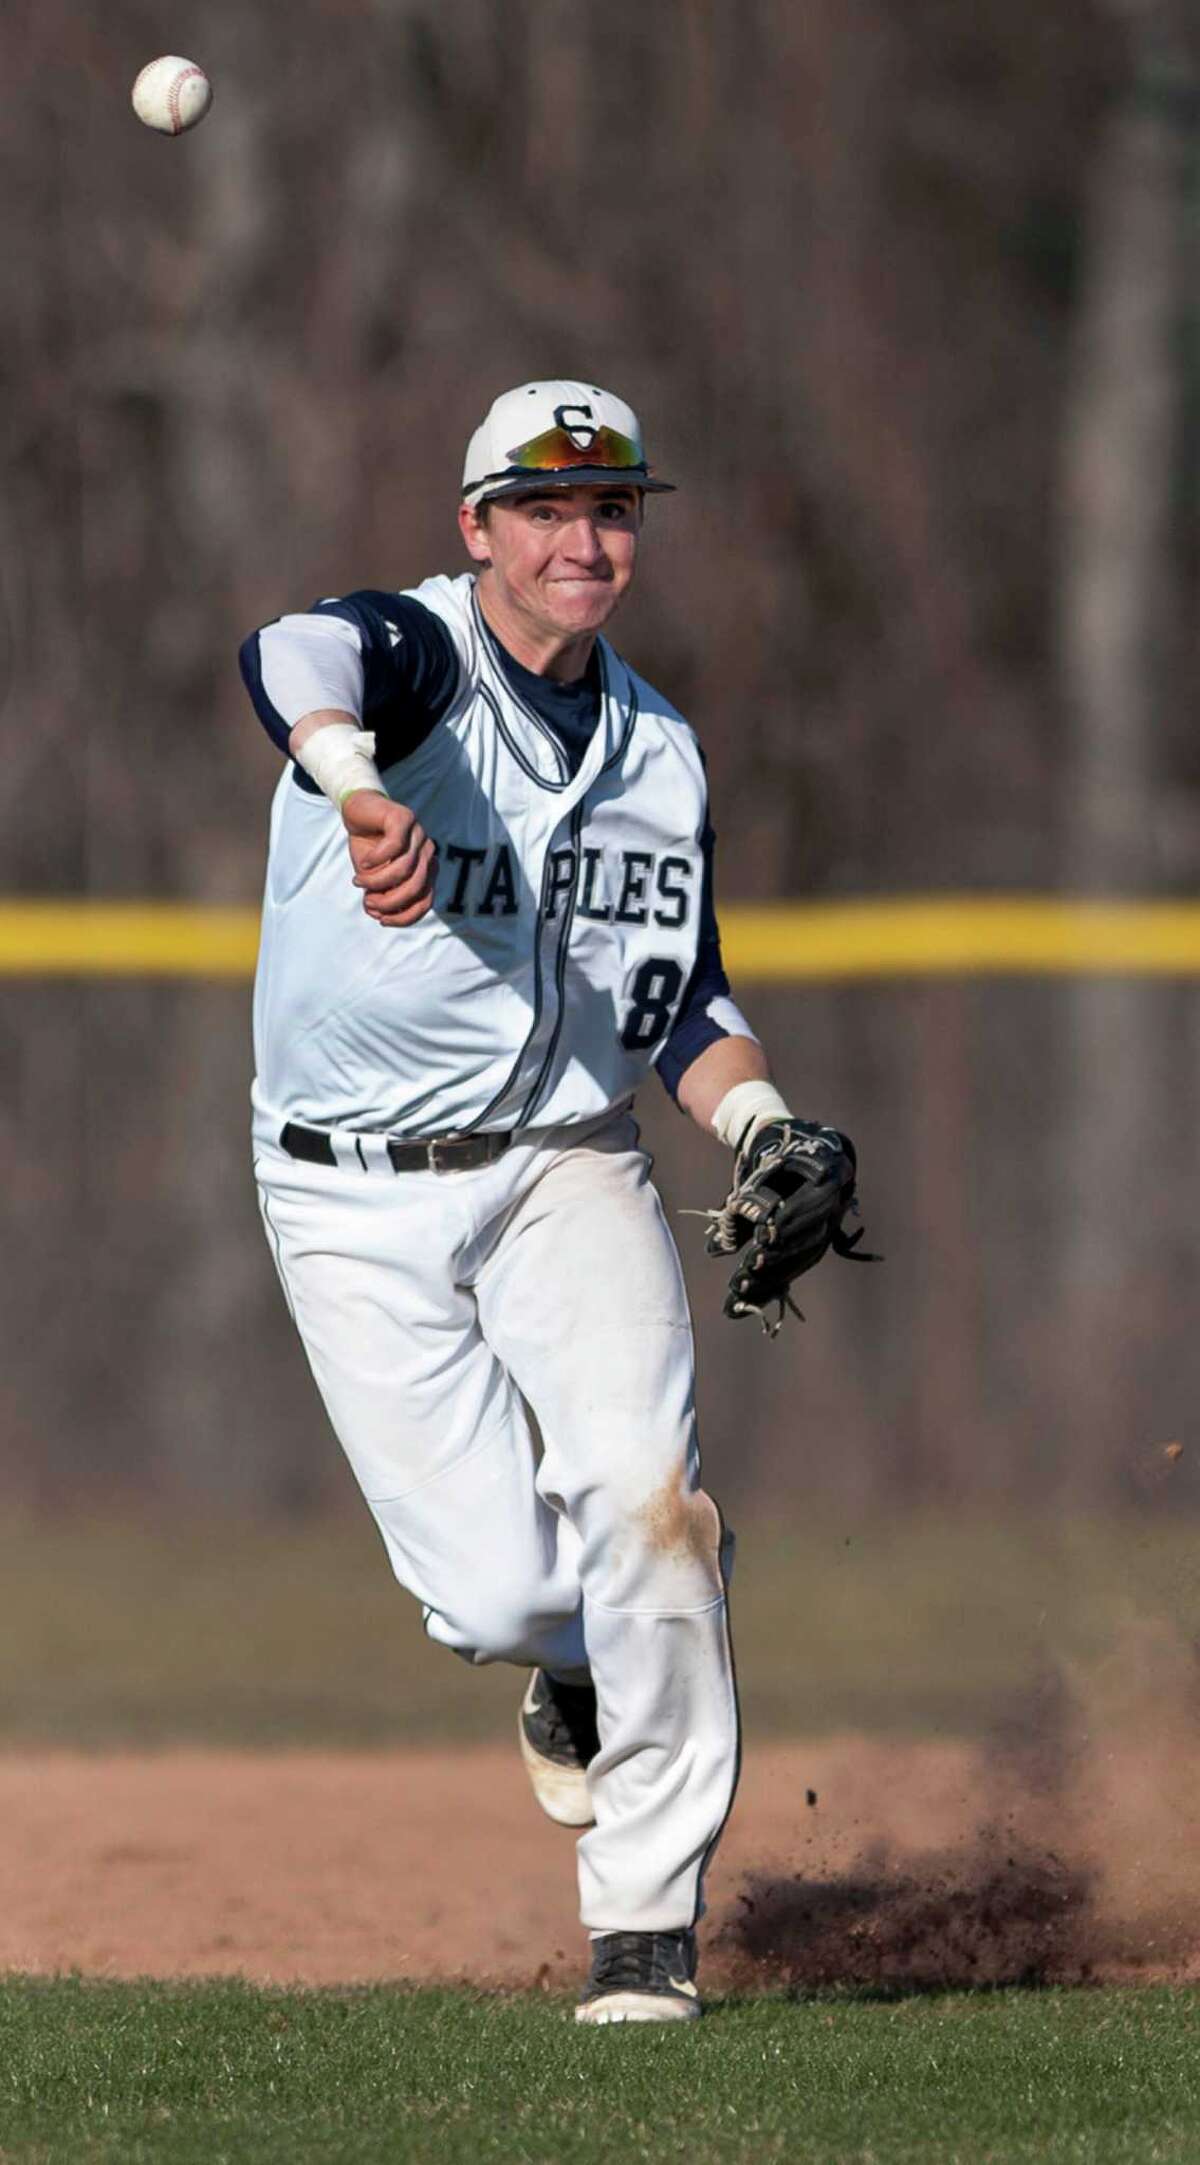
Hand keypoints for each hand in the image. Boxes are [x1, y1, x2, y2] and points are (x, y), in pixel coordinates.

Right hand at [343, 789, 437, 926]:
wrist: (357, 810)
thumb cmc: (368, 847)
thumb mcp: (372, 877)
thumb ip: (378, 895)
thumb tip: (378, 914)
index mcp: (426, 870)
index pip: (425, 901)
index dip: (404, 916)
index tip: (382, 920)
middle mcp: (427, 852)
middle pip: (416, 887)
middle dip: (390, 901)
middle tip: (368, 901)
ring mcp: (418, 833)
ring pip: (404, 868)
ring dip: (377, 881)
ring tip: (358, 881)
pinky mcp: (403, 818)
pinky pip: (394, 846)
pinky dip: (376, 859)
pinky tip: (364, 862)